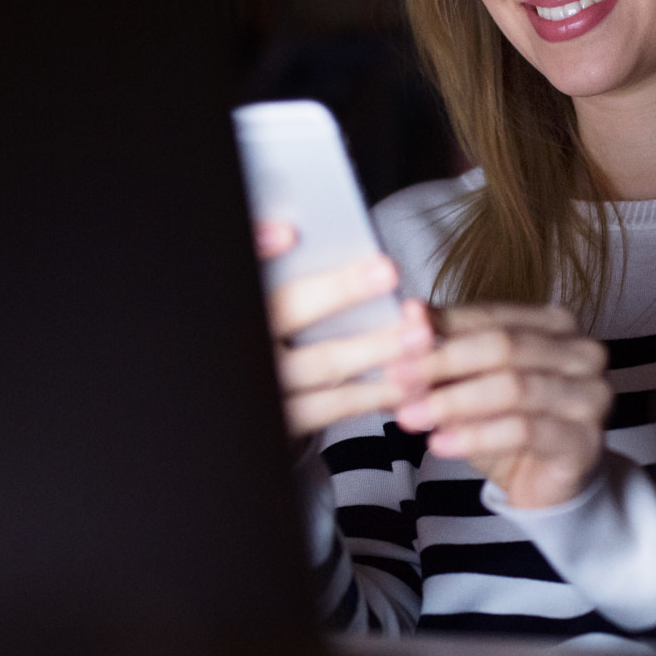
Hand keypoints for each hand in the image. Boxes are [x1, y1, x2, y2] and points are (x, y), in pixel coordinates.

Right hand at [254, 221, 434, 437]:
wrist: (244, 416)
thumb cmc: (273, 333)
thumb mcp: (268, 304)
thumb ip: (283, 276)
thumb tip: (311, 237)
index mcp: (235, 306)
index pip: (241, 270)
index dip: (257, 248)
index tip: (289, 232)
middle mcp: (242, 347)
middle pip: (286, 312)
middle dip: (340, 291)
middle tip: (387, 271)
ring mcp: (261, 390)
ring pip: (322, 364)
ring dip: (377, 347)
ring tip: (419, 333)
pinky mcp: (283, 424)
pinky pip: (334, 407)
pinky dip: (375, 391)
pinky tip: (408, 377)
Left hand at [388, 301, 611, 509]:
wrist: (544, 486)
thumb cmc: (505, 424)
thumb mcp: (467, 385)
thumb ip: (442, 352)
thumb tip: (407, 315)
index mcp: (555, 324)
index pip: (491, 315)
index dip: (441, 327)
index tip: (393, 341)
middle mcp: (581, 352)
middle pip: (503, 346)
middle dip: (443, 362)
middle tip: (396, 378)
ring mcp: (590, 395)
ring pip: (513, 388)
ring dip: (453, 402)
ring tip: (410, 416)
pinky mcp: (584, 440)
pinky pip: (524, 431)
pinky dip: (476, 436)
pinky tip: (440, 444)